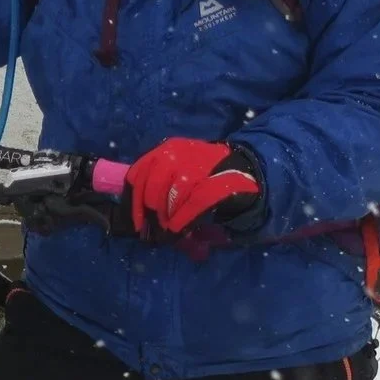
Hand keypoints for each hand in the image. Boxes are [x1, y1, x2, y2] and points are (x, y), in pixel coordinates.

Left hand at [123, 138, 261, 238]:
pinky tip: (178, 229)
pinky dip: (183, 218)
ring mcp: (201, 164)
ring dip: (167, 215)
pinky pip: (195, 201)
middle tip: (155, 227)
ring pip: (174, 192)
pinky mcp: (219, 181)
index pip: (138, 173)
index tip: (136, 222)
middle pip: (153, 183)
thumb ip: (158, 188)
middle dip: (151, 209)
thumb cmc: (204, 176)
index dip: (133, 201)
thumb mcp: (178, 173)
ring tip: (168, 230)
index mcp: (167, 149)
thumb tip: (139, 218)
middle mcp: (180, 153)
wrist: (246, 170)